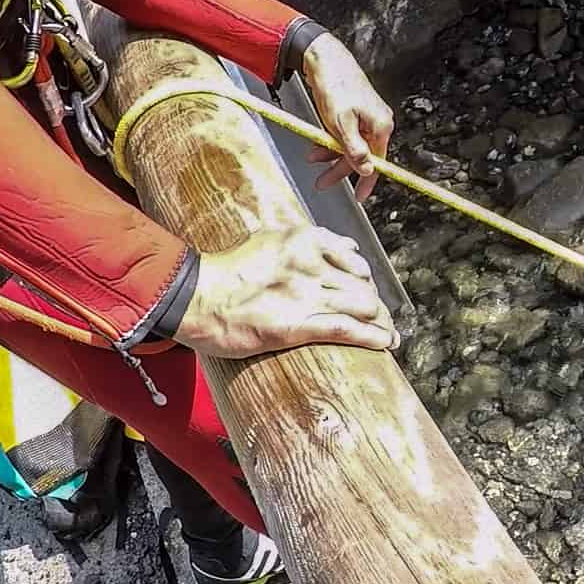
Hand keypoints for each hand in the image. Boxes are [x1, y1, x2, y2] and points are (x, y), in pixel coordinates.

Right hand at [175, 224, 397, 358]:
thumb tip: (348, 248)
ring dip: (380, 321)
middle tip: (379, 317)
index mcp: (304, 240)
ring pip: (364, 306)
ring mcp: (307, 295)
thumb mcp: (270, 240)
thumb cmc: (229, 272)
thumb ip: (310, 242)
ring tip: (388, 332)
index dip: (364, 278)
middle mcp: (311, 264)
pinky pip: (349, 329)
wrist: (195, 297)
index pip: (354, 259)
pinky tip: (387, 343)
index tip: (365, 290)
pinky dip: (374, 337)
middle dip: (376, 303)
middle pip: (363, 284)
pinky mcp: (299, 325)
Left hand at [300, 33, 393, 200]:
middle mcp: (377, 122)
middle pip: (362, 155)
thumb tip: (368, 170)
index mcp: (380, 125)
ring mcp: (366, 117)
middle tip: (322, 182)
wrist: (325, 60)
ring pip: (351, 145)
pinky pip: (345, 134)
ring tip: (313, 158)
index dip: (368, 180)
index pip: (378, 161)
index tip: (360, 196)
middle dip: (340, 169)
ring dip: (331, 154)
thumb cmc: (335, 87)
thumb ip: (354, 149)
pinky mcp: (355, 112)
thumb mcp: (341, 124)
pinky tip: (318, 143)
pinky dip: (331, 141)